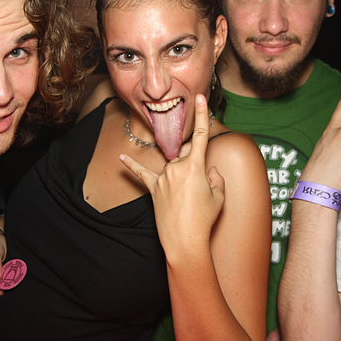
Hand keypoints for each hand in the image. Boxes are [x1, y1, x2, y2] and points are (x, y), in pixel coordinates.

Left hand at [120, 94, 224, 253]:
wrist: (184, 242)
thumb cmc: (204, 220)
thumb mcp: (219, 196)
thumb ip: (215, 177)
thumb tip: (209, 170)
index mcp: (195, 166)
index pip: (201, 135)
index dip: (202, 115)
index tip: (200, 98)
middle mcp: (176, 167)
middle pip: (187, 155)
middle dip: (196, 165)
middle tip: (200, 190)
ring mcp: (162, 178)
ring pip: (173, 167)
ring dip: (182, 177)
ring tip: (188, 202)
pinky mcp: (152, 189)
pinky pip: (141, 174)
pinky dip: (132, 166)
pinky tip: (121, 158)